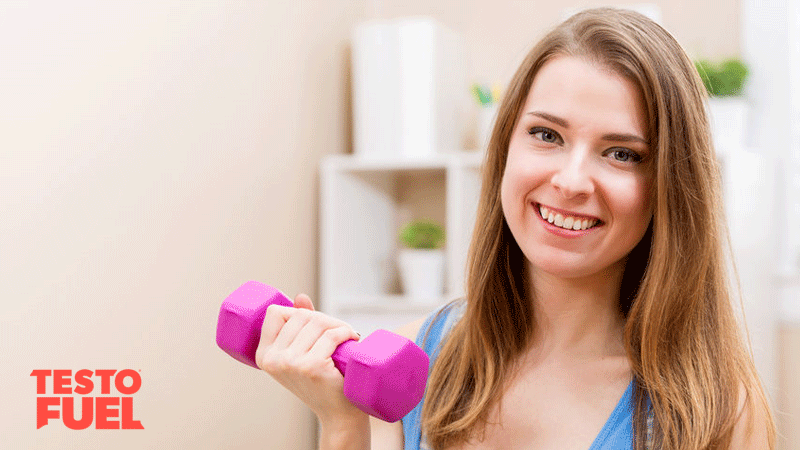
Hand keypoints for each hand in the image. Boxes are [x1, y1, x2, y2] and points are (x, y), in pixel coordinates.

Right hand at [255, 293, 364, 424]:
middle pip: (300, 315)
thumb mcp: (302, 353)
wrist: (338, 414)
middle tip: (338, 332)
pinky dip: (345, 332)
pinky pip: (331, 335)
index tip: (313, 326)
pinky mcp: (312, 366)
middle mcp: (273, 360)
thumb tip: (300, 297)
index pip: (274, 313)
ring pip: (317, 321)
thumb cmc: (321, 382)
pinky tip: (352, 340)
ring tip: (346, 337)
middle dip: (324, 318)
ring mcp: (291, 363)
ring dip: (337, 325)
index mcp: (263, 355)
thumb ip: (300, 325)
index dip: (297, 312)